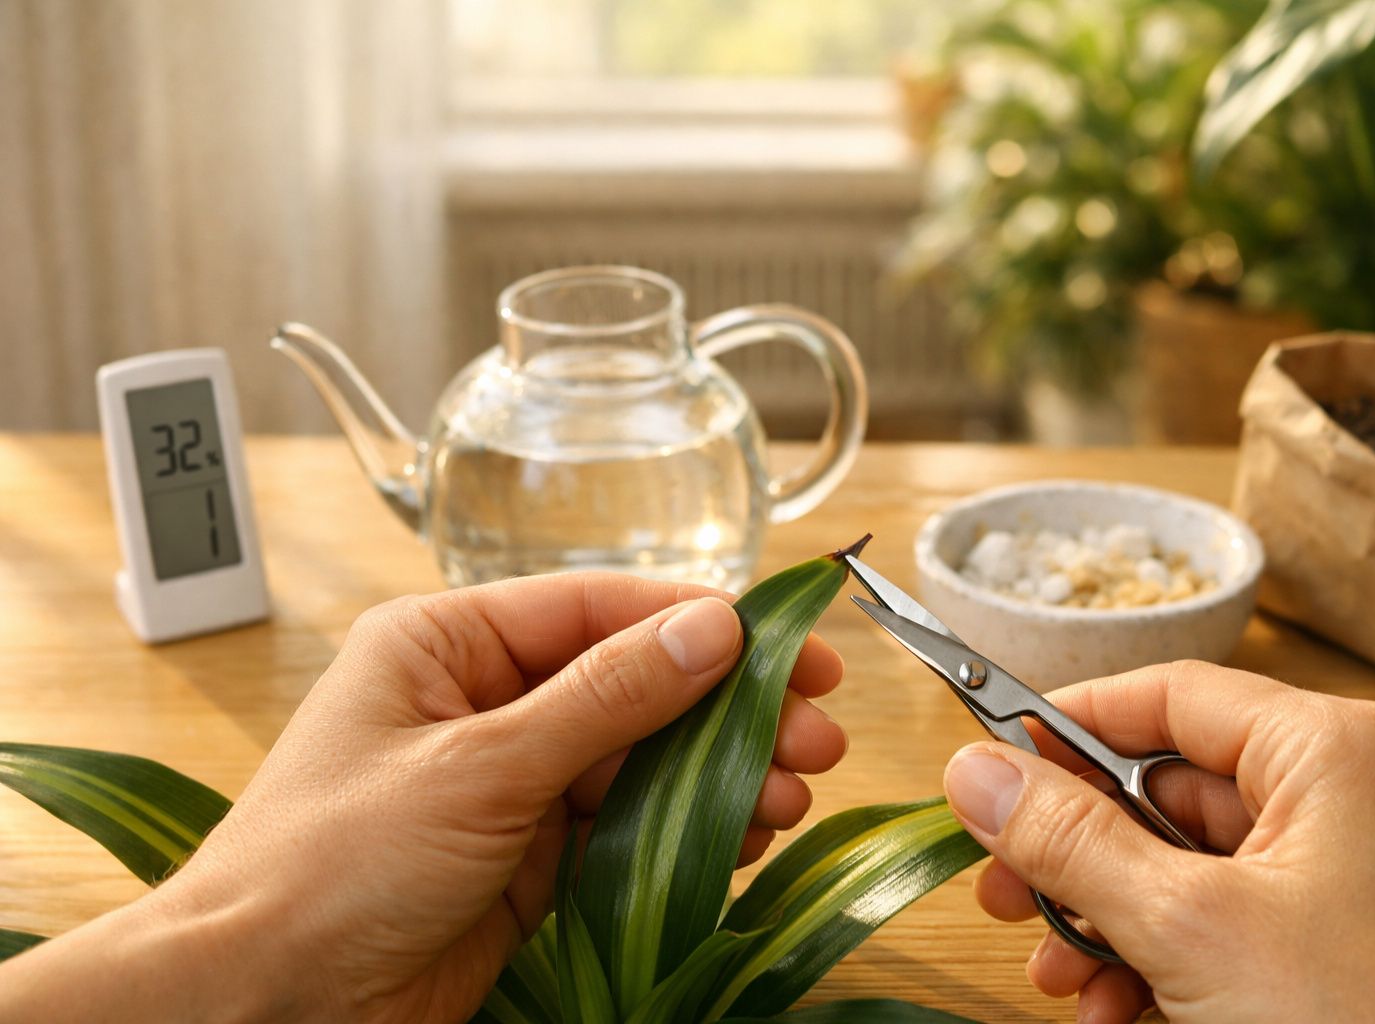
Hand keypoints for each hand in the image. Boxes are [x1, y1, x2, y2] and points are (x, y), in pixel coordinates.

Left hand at [0, 574, 845, 1023]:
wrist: (265, 1003)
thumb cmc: (332, 865)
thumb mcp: (480, 768)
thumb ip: (604, 698)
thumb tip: (712, 627)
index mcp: (450, 645)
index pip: (597, 607)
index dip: (699, 620)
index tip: (788, 643)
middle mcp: (486, 701)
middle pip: (633, 683)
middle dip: (727, 706)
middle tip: (815, 731)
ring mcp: (512, 780)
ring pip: (642, 757)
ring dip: (720, 772)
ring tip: (790, 791)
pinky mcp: (531, 855)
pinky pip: (627, 824)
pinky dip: (688, 829)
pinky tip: (744, 834)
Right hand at [943, 661, 1374, 1022]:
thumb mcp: (1186, 928)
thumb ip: (1069, 841)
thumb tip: (974, 773)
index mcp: (1339, 751)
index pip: (1171, 696)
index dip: (1068, 727)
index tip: (993, 764)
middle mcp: (1369, 792)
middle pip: (1178, 791)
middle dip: (1083, 859)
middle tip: (1005, 892)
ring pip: (1206, 866)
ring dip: (1118, 920)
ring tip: (1064, 979)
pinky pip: (1251, 919)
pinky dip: (1180, 956)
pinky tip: (1123, 1008)